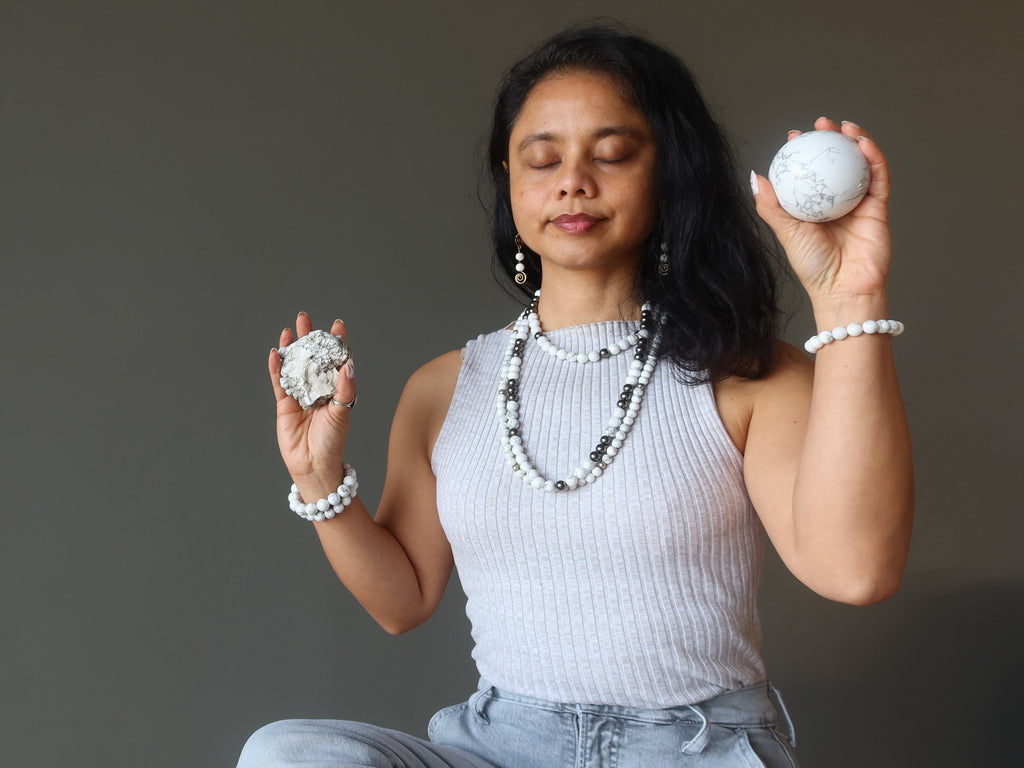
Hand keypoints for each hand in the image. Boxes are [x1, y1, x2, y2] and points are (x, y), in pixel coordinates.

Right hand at [268, 313, 355, 487]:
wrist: (313, 465)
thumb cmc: (332, 442)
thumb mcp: (342, 413)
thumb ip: (345, 389)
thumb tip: (348, 364)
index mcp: (336, 390)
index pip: (336, 361)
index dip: (336, 343)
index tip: (337, 325)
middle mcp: (318, 389)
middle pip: (312, 358)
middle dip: (309, 338)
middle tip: (304, 318)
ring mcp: (300, 396)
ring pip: (294, 367)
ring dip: (292, 349)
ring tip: (289, 330)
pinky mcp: (284, 405)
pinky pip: (279, 382)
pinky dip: (276, 368)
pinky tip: (275, 353)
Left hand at [752, 117, 892, 303]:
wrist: (843, 288)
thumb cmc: (813, 266)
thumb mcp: (786, 232)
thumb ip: (771, 206)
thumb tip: (755, 177)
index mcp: (813, 206)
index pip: (809, 173)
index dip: (803, 152)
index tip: (794, 136)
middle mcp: (836, 201)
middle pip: (836, 162)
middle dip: (830, 139)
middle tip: (821, 124)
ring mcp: (859, 202)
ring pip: (860, 164)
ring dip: (855, 141)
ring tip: (844, 126)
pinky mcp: (879, 207)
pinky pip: (878, 176)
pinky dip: (874, 157)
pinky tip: (863, 143)